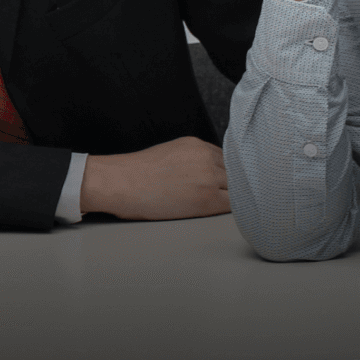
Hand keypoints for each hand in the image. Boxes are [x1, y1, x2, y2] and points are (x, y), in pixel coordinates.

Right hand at [80, 136, 230, 219]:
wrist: (121, 184)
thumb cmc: (136, 174)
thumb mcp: (169, 154)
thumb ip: (193, 159)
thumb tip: (208, 175)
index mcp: (196, 145)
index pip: (226, 159)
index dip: (227, 173)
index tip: (224, 184)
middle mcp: (205, 157)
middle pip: (236, 172)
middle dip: (232, 185)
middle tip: (227, 198)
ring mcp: (208, 177)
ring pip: (238, 188)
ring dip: (233, 198)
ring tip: (223, 208)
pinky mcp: (207, 199)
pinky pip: (233, 205)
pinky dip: (234, 210)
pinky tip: (224, 214)